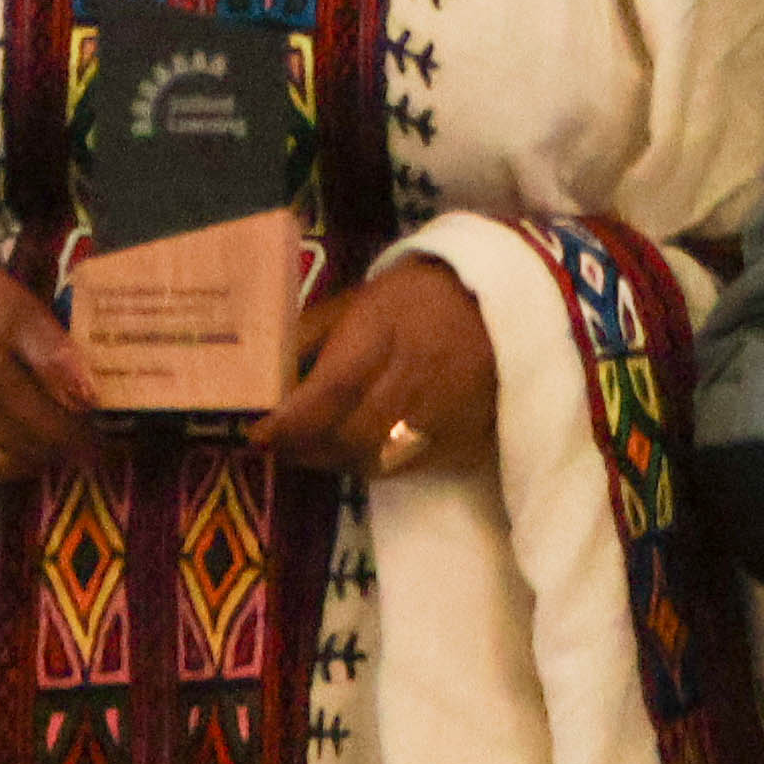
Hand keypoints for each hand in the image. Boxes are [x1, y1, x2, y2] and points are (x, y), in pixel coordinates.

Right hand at [0, 263, 95, 483]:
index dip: (52, 356)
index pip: (13, 316)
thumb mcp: (9, 305)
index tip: (90, 395)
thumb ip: (45, 335)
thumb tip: (89, 389)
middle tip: (85, 442)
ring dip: (22, 443)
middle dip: (43, 416)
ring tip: (62, 456)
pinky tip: (26, 465)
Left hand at [258, 255, 494, 482]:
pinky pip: (409, 469)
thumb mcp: (362, 298)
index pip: (330, 392)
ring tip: (314, 450)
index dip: (290, 422)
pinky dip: (375, 467)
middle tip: (280, 446)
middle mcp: (416, 381)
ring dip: (337, 462)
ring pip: (378, 462)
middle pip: (351, 436)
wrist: (506, 302)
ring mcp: (444, 417)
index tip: (258, 432)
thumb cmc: (422, 293)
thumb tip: (268, 373)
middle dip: (306, 449)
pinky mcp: (465, 439)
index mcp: (387, 335)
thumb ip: (313, 334)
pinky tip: (358, 453)